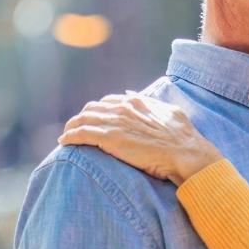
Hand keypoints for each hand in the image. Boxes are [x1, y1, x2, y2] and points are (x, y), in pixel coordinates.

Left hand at [59, 93, 222, 184]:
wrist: (185, 153)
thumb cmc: (183, 138)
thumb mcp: (170, 113)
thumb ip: (151, 104)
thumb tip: (132, 94)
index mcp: (137, 102)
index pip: (109, 101)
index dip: (99, 110)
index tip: (94, 119)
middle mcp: (123, 108)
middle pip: (92, 108)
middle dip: (82, 117)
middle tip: (76, 128)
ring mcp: (115, 122)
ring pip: (83, 119)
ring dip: (72, 126)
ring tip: (66, 135)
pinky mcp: (109, 138)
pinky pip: (81, 134)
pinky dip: (70, 136)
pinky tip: (63, 142)